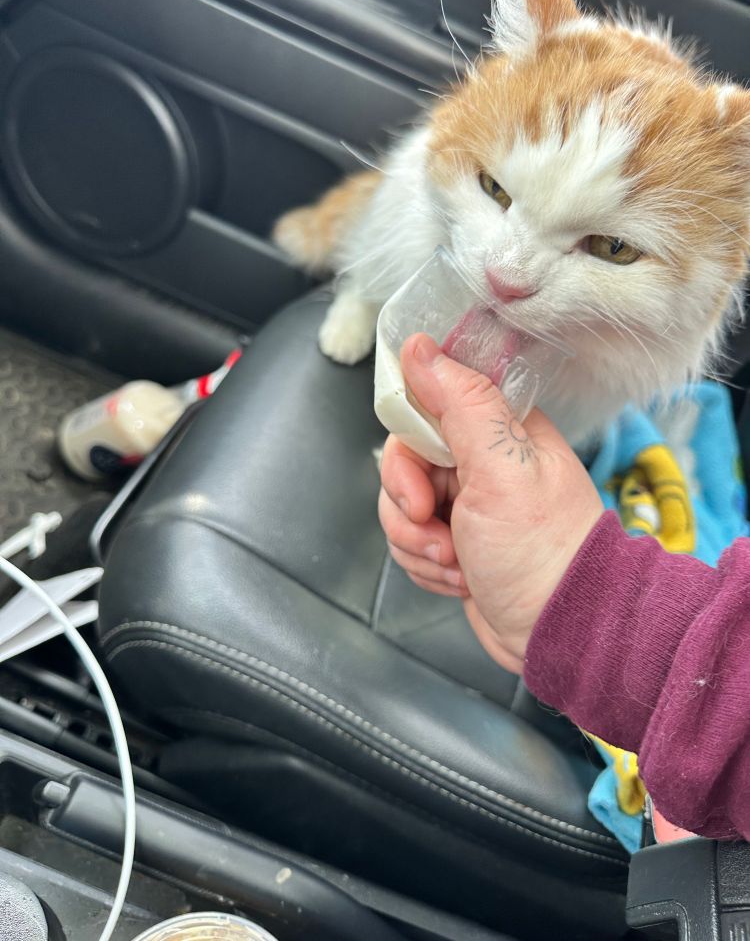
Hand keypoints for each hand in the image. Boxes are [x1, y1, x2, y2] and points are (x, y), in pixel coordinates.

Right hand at [378, 334, 603, 672]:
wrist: (563, 629)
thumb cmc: (544, 552)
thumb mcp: (501, 469)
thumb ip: (460, 403)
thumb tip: (419, 347)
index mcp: (496, 428)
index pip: (423, 407)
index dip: (408, 445)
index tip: (421, 480)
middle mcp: (480, 460)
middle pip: (403, 461)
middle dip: (410, 506)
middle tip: (442, 528)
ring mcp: (466, 504)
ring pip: (399, 506)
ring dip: (418, 543)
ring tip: (458, 562)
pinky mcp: (454, 542)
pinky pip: (409, 542)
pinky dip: (426, 566)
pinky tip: (460, 578)